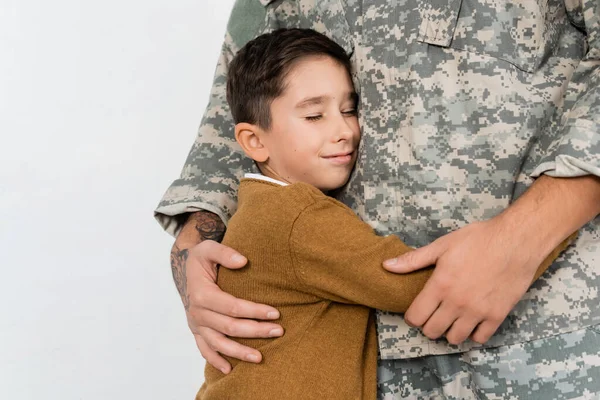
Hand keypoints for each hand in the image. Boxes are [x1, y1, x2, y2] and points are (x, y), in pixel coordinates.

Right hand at [184, 240, 282, 372]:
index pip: (232, 306)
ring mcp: (196, 325)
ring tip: (260, 357)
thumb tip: (243, 261)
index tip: (276, 313)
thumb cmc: (201, 258)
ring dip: (240, 352)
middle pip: (230, 327)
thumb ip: (225, 253)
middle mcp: (197, 313)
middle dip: (255, 331)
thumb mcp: (208, 248)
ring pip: (219, 343)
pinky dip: (215, 361)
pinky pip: (204, 350)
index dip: (254, 311)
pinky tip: (229, 370)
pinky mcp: (196, 331)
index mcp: (201, 294)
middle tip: (279, 331)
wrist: (184, 269)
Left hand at [383, 219, 540, 344]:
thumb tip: (386, 265)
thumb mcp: (442, 245)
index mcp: (440, 285)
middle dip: (428, 325)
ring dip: (449, 332)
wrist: (516, 241)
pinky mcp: (497, 315)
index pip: (415, 317)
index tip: (416, 311)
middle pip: (432, 331)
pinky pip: (480, 338)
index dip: (412, 316)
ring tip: (451, 319)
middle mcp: (456, 303)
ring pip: (455, 339)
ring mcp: (477, 312)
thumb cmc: (478, 239)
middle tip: (433, 315)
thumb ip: (413, 260)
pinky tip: (472, 321)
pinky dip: (474, 333)